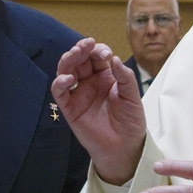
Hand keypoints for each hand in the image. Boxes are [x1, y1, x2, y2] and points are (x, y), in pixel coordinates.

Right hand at [51, 38, 146, 184]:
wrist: (125, 147)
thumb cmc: (130, 122)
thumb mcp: (133, 97)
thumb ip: (125, 78)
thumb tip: (114, 59)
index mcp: (105, 76)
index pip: (97, 56)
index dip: (99, 50)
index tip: (106, 54)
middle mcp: (90, 82)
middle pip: (79, 59)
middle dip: (81, 49)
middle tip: (86, 45)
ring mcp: (78, 94)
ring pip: (66, 70)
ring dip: (68, 59)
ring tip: (74, 53)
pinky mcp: (70, 108)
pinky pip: (60, 92)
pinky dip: (60, 83)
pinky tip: (67, 78)